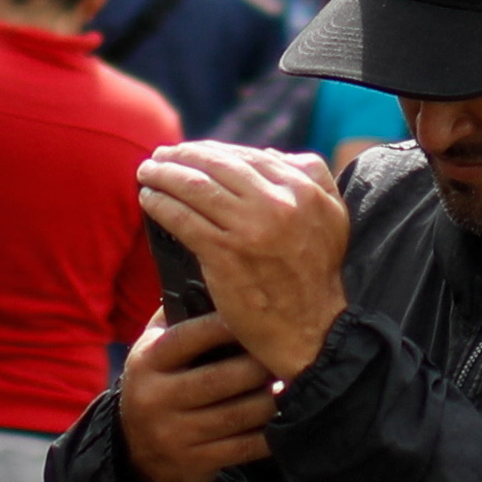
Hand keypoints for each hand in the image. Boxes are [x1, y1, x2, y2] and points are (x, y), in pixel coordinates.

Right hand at [113, 312, 280, 481]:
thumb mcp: (153, 349)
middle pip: (219, 379)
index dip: (226, 325)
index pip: (189, 337)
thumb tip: (219, 274)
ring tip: (296, 382)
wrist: (138, 453)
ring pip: (236, 415)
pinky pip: (243, 447)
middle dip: (259, 366)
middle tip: (290, 352)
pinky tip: (288, 418)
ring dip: (271, 399)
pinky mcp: (195, 462)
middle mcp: (156, 398)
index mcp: (148, 362)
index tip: (261, 313)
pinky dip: (270, 434)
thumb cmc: (160, 383)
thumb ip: (178, 316)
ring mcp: (175, 434)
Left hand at [140, 141, 353, 379]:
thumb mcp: (333, 215)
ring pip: (195, 188)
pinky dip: (161, 205)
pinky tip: (149, 199)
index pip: (248, 157)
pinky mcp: (224, 255)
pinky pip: (183, 219)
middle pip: (217, 166)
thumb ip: (312, 175)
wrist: (312, 330)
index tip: (192, 152)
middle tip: (161, 154)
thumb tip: (270, 153)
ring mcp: (248, 229)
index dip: (214, 151)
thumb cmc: (319, 274)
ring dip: (164, 175)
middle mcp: (275, 204)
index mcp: (301, 190)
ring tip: (148, 171)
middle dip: (182, 156)